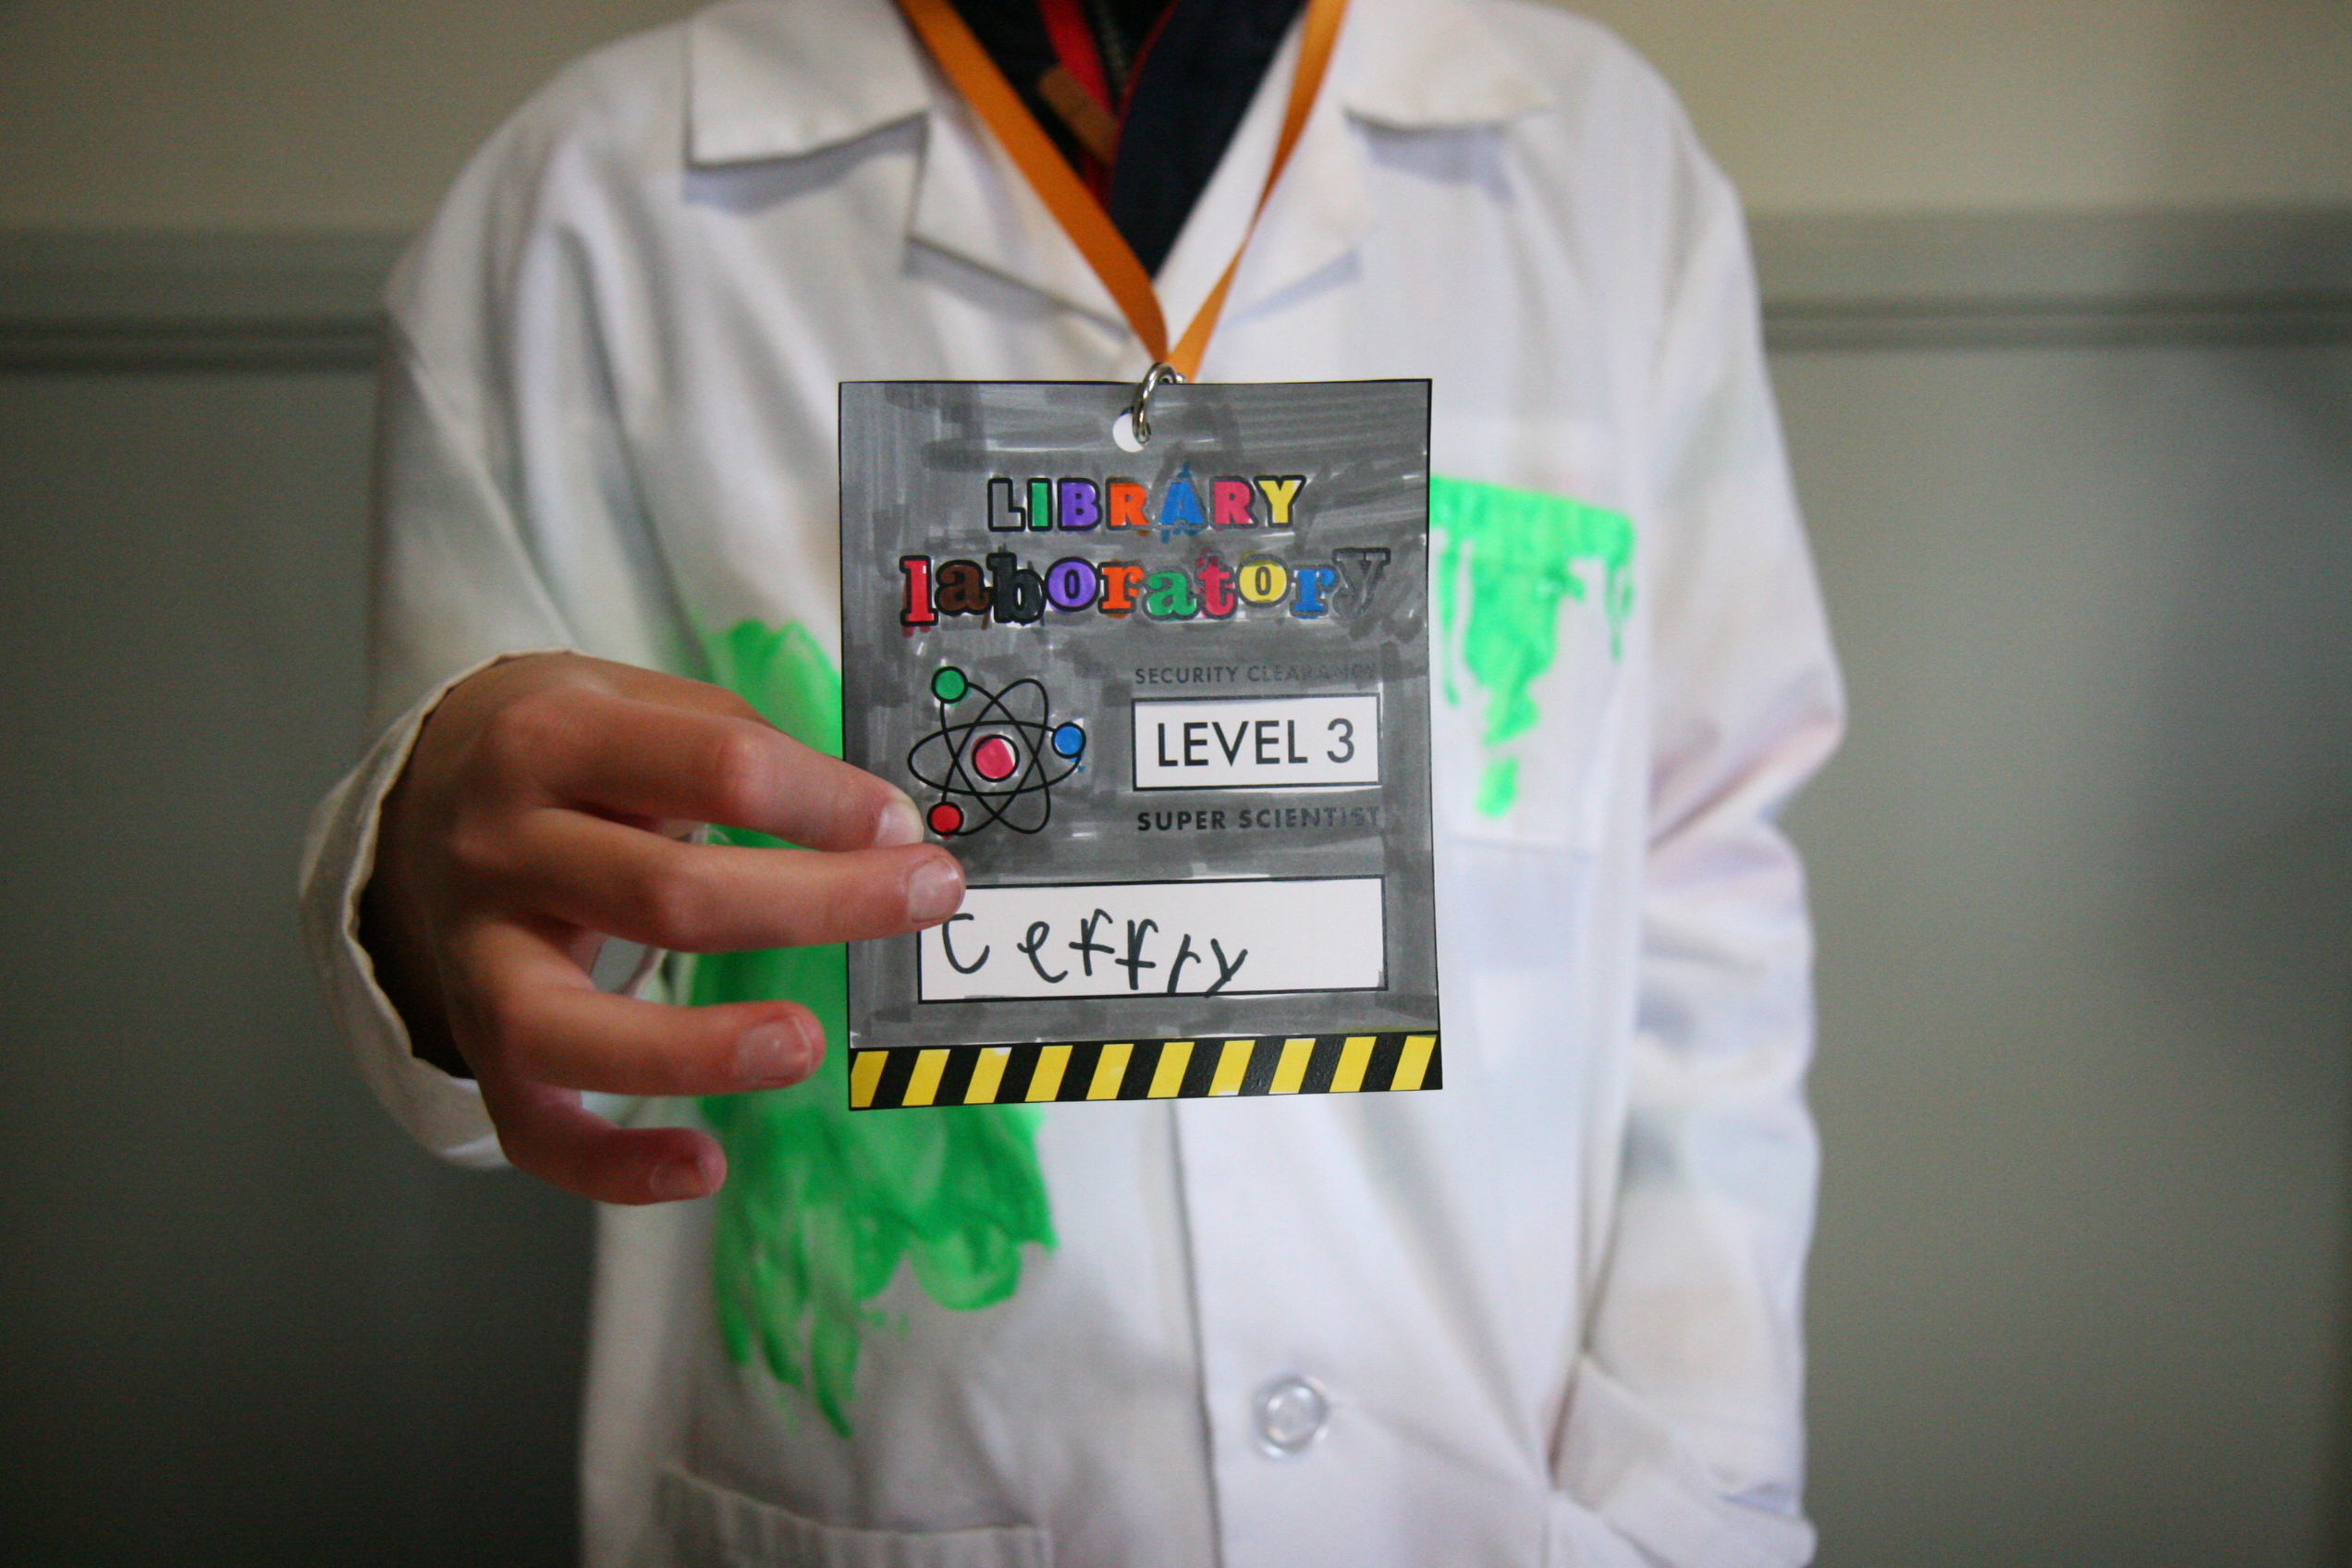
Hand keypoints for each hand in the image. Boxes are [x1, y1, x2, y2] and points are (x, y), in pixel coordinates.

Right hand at [359, 652, 959, 1204]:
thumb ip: (740, 748)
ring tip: (801, 1046)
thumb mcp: (638, 703)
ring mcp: (477, 954)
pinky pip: (533, 1127)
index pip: (715, 768)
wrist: (424, 786)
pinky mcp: (477, 1039)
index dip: (824, 801)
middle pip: (667, 894)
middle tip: (927, 898)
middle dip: (819, 903)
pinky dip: (613, 1164)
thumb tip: (877, 827)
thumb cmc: (571, 752)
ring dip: (696, 1048)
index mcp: (551, 739)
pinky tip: (704, 1164)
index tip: (902, 828)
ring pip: (571, 1026)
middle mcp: (499, 847)